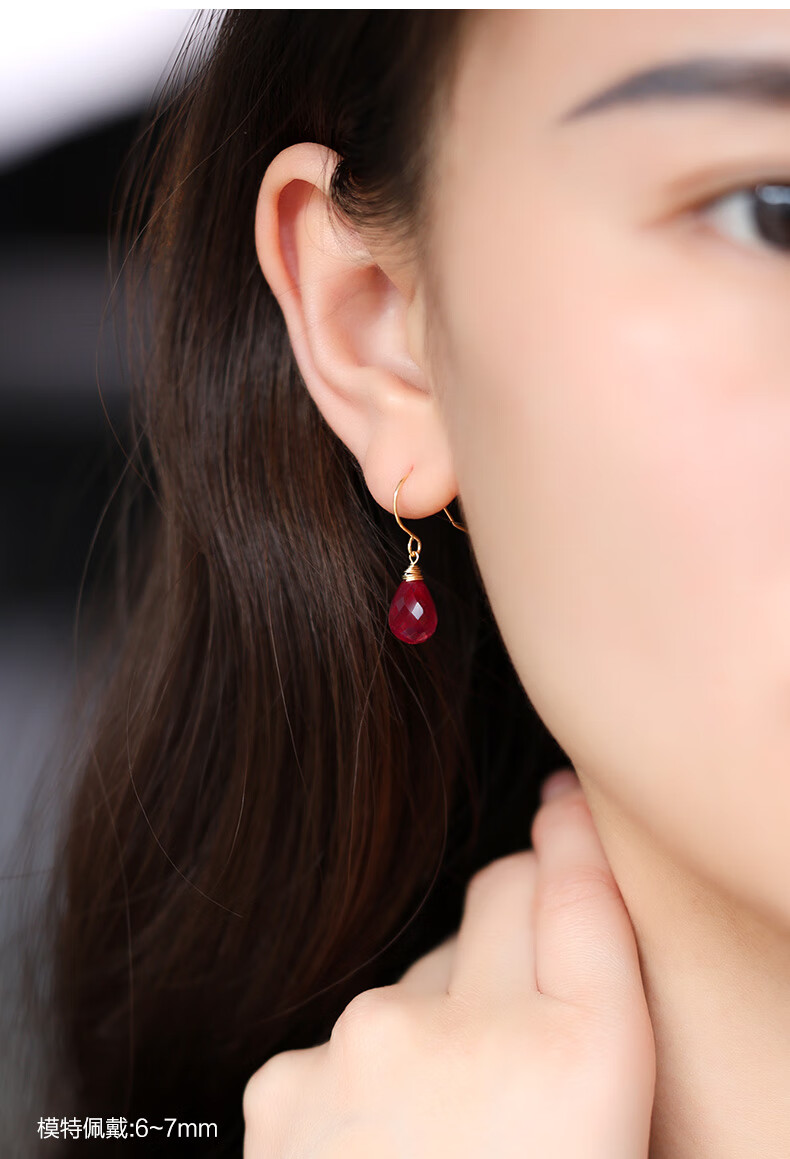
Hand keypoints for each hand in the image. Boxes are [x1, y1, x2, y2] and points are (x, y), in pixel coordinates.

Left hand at [242, 769, 655, 1157]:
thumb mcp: (605, 1137)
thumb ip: (598, 1037)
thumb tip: (576, 942)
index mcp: (580, 1064)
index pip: (578, 893)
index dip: (576, 839)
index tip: (568, 800)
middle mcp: (466, 1029)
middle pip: (496, 902)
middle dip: (516, 920)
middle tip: (528, 1014)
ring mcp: (362, 1048)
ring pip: (422, 977)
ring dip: (442, 1020)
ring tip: (453, 1136)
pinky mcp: (287, 1079)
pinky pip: (353, 1039)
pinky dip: (374, 1074)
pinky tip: (383, 1154)